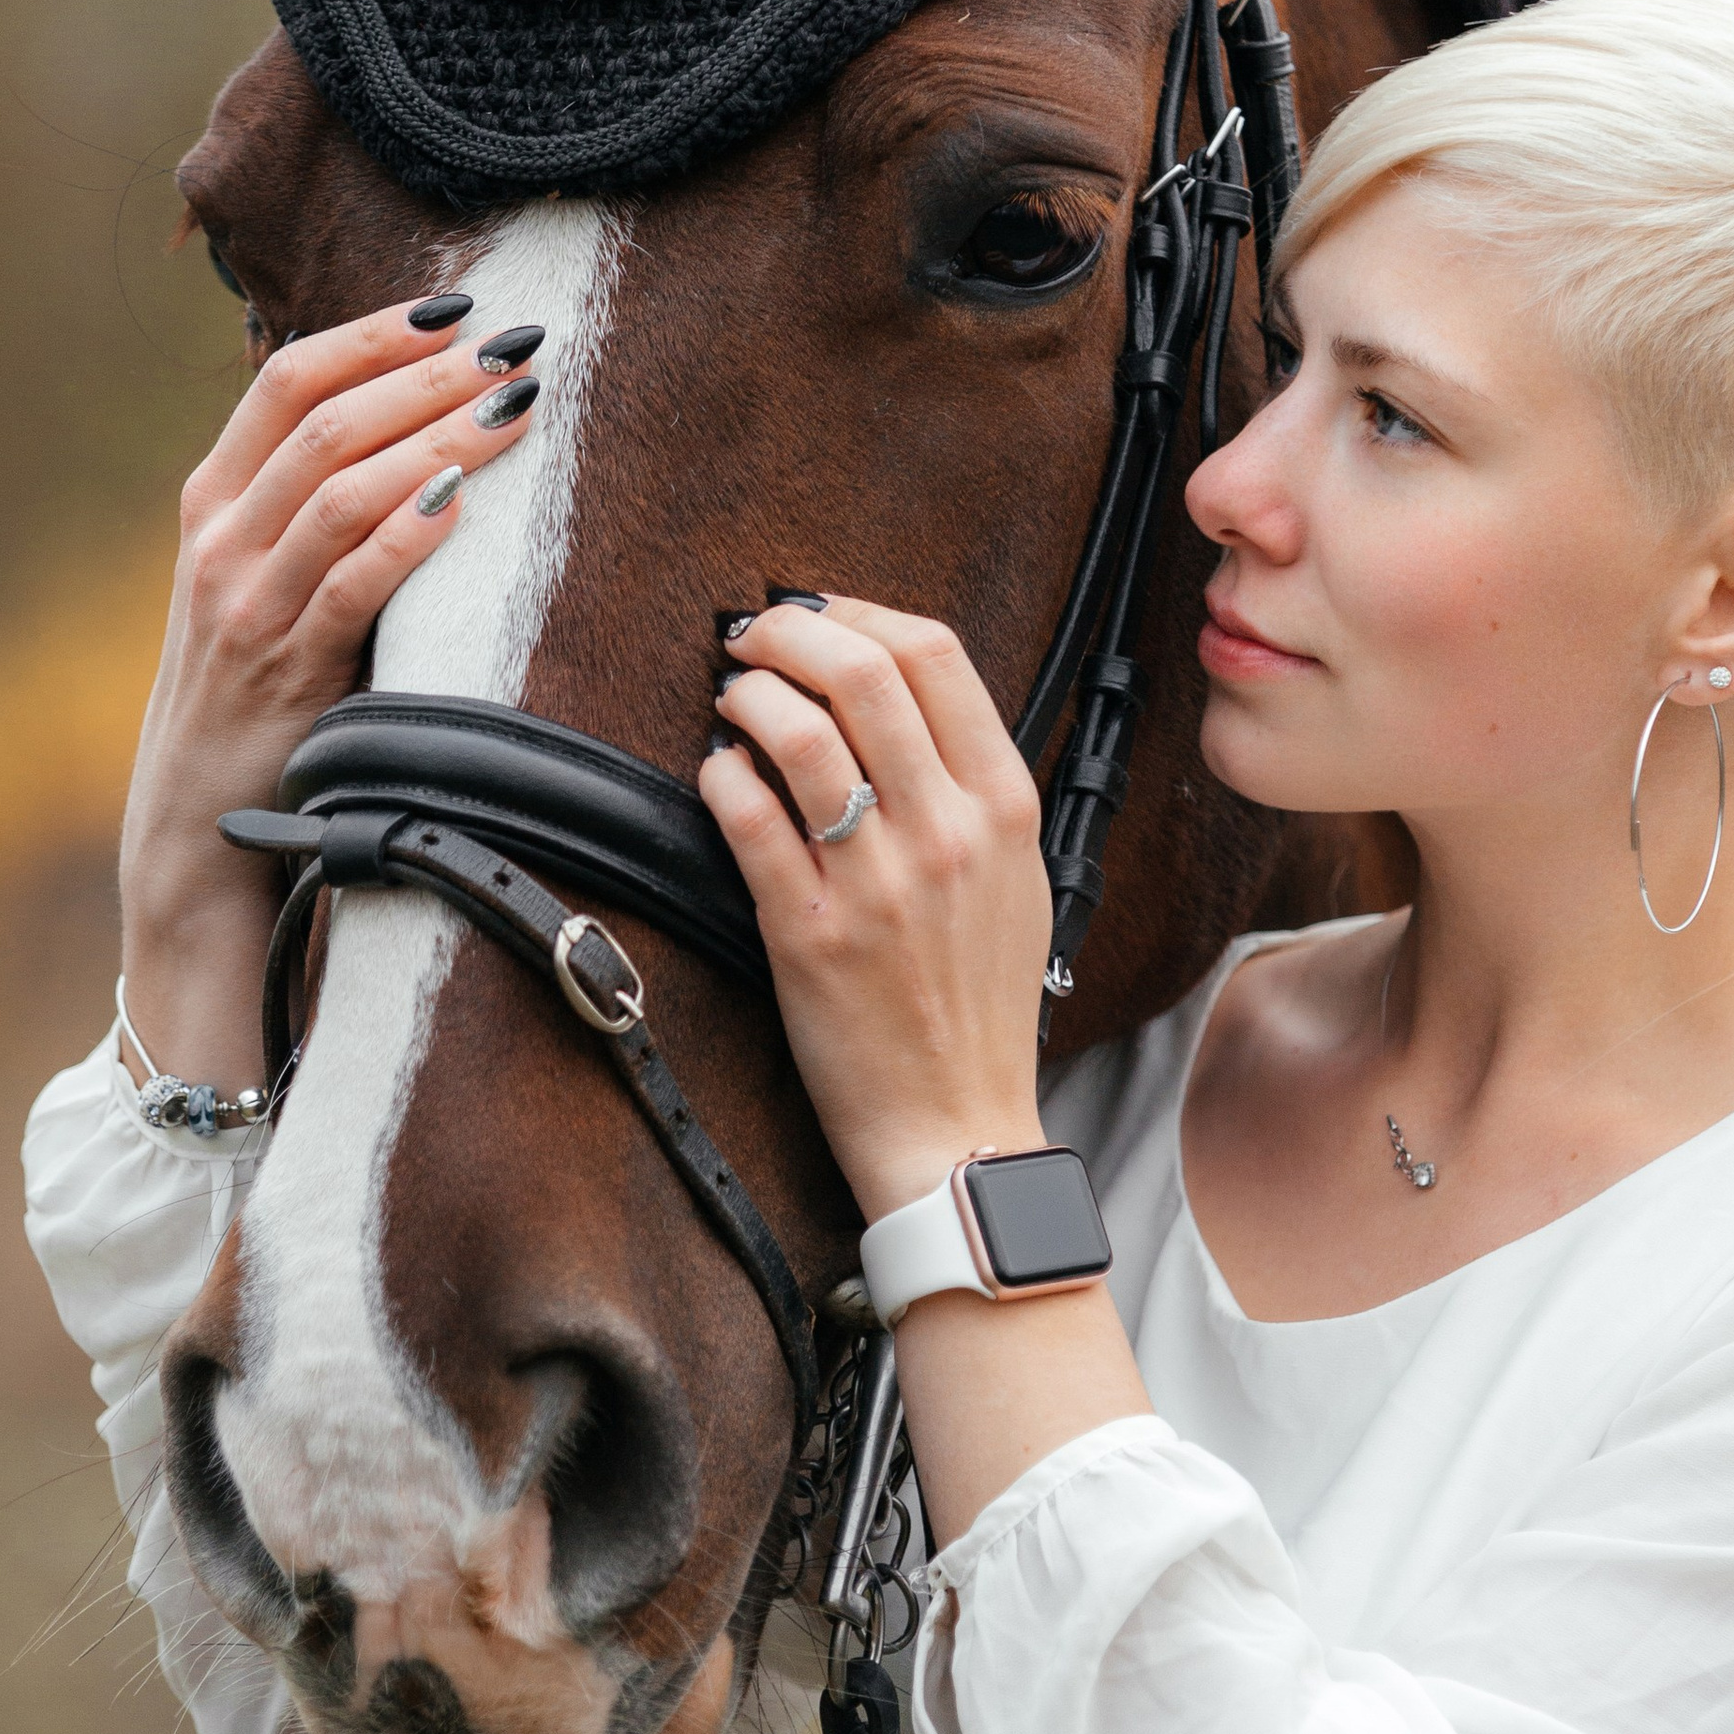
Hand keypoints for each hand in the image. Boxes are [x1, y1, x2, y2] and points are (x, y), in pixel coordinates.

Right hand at [118, 295, 540, 1088]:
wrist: (197, 823)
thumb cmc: (255, 692)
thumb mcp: (265, 581)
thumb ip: (315, 507)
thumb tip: (416, 421)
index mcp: (212, 500)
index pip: (288, 380)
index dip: (375, 332)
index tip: (460, 305)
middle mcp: (220, 539)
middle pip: (323, 417)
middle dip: (424, 372)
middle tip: (513, 343)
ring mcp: (244, 602)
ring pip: (340, 486)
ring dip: (434, 437)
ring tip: (513, 405)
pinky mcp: (283, 669)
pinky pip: (351, 583)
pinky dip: (409, 534)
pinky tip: (464, 501)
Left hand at [695, 598, 1050, 1220]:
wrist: (957, 1122)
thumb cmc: (978, 1004)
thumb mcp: (1014, 877)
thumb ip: (969, 787)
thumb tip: (892, 699)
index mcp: (1004, 807)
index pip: (935, 653)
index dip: (859, 611)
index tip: (820, 615)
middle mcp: (948, 834)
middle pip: (864, 670)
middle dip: (791, 630)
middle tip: (754, 635)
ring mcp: (878, 883)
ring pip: (801, 734)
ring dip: (752, 694)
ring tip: (733, 698)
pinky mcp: (809, 933)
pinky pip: (748, 818)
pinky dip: (722, 774)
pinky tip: (719, 772)